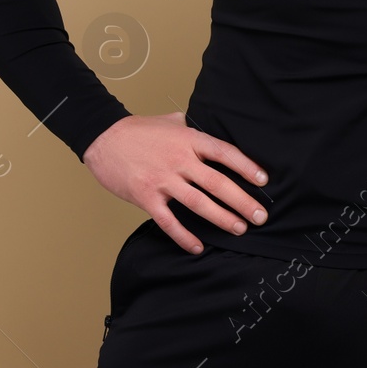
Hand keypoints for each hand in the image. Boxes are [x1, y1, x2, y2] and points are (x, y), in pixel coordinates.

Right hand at [83, 111, 270, 254]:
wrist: (103, 138)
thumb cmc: (138, 130)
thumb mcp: (170, 120)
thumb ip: (191, 126)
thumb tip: (210, 128)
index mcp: (188, 139)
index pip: (224, 152)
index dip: (246, 166)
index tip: (263, 180)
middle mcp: (179, 159)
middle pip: (217, 182)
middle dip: (241, 201)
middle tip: (260, 216)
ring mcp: (162, 179)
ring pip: (198, 202)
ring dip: (221, 218)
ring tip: (239, 229)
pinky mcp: (146, 197)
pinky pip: (168, 221)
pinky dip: (183, 236)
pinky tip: (197, 247)